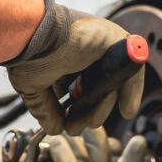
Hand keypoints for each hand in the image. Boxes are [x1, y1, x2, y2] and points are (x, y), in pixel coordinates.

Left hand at [0, 128, 146, 161]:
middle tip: (84, 125)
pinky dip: (65, 159)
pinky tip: (51, 146)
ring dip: (74, 148)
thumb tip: (112, 145)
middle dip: (99, 145)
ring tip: (56, 135)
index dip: (133, 161)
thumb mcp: (54, 148)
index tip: (140, 139)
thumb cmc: (19, 159)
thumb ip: (82, 149)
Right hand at [4, 0, 144, 134]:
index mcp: (64, 59)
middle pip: (95, 91)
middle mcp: (84, 54)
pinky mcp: (116, 42)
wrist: (34, 33)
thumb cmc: (29, 53)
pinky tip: (126, 110)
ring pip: (111, 85)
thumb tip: (55, 129)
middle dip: (87, 114)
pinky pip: (132, 71)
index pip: (78, 89)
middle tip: (75, 127)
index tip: (69, 125)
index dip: (76, 110)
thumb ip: (45, 108)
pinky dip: (132, 92)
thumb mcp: (32, 86)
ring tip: (89, 120)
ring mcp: (101, 48)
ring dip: (102, 108)